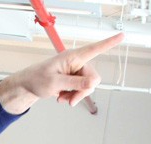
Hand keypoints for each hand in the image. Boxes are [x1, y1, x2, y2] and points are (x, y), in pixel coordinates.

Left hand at [0, 33, 123, 114]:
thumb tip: (93, 83)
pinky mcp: (74, 79)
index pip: (94, 49)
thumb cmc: (37, 79)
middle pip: (92, 78)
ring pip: (87, 87)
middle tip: (70, 100)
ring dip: (76, 96)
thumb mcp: (55, 83)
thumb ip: (74, 83)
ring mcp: (76, 72)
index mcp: (72, 57)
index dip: (109, 43)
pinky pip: (81, 90)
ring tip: (62, 98)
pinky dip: (73, 96)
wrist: (29, 86)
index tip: (122, 35)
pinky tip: (62, 97)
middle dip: (82, 91)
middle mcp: (76, 63)